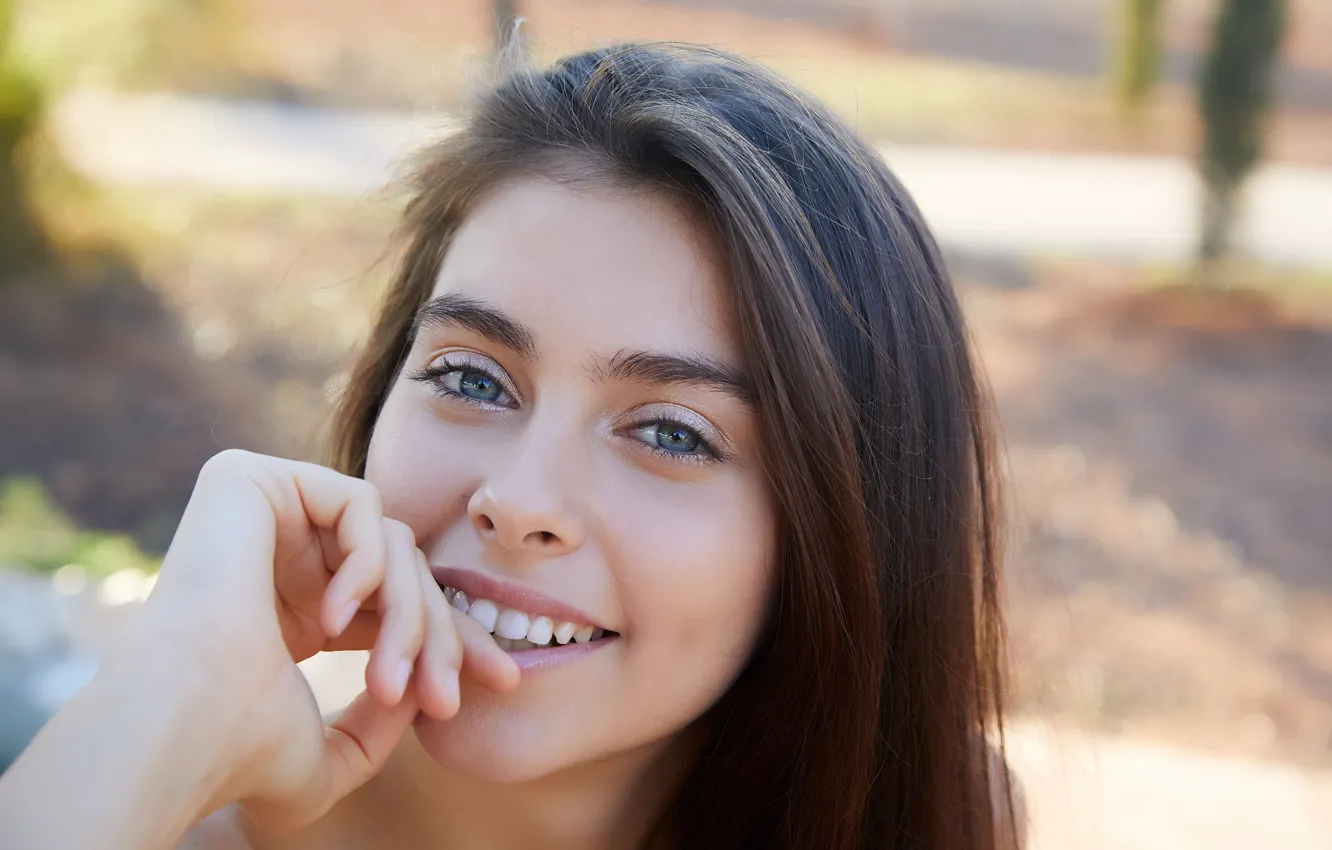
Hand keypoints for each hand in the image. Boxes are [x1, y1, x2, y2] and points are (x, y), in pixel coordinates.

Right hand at [114, 449, 517, 830]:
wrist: (183, 725)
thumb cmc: (241, 752)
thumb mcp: (330, 757)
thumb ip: (380, 726)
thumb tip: (423, 687)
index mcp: (296, 609)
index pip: (399, 602)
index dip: (454, 638)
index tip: (504, 681)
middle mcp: (282, 557)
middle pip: (406, 570)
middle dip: (442, 636)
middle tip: (447, 697)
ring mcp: (266, 516)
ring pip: (393, 542)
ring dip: (409, 616)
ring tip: (389, 682)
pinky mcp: (251, 479)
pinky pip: (359, 502)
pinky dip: (367, 563)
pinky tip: (334, 620)